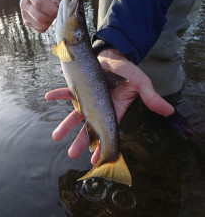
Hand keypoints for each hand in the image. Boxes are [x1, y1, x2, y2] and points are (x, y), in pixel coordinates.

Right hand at [20, 0, 63, 32]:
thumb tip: (56, 5)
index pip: (39, 4)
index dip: (51, 9)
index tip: (58, 6)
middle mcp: (24, 4)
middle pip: (40, 18)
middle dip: (52, 16)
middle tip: (56, 10)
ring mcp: (24, 15)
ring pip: (41, 25)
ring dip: (50, 21)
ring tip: (50, 12)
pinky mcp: (27, 23)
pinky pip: (40, 29)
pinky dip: (47, 25)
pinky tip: (47, 16)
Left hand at [45, 49, 174, 163]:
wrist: (114, 56)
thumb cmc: (127, 71)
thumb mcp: (141, 83)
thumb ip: (151, 97)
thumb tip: (168, 110)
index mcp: (113, 111)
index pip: (107, 132)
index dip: (102, 146)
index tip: (96, 160)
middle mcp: (99, 108)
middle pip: (89, 128)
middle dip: (81, 141)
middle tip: (72, 154)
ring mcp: (88, 99)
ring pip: (76, 114)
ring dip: (66, 125)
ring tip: (56, 136)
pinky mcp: (79, 87)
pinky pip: (67, 92)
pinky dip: (58, 94)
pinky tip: (48, 97)